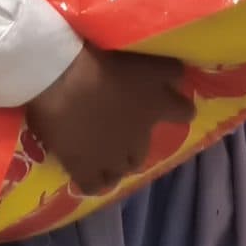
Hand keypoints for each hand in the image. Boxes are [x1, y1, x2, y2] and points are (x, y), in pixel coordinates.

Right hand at [23, 45, 194, 196]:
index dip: (179, 110)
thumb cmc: (100, 60)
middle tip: (122, 132)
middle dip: (137, 143)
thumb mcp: (144, 60)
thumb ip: (166, 72)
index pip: (184, 112)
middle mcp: (139, 136)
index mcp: (156, 104)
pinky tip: (89, 174)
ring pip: (123, 169)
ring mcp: (112, 157)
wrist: (61, 79)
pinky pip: (95, 185)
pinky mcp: (84, 168)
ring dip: (118, 163)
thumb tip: (179, 79)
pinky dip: (96, 181)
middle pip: (145, 148)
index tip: (171, 106)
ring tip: (104, 155)